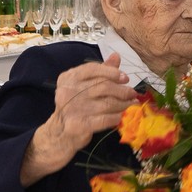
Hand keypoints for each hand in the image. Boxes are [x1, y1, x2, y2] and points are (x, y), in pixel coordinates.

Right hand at [20, 53, 137, 185]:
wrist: (59, 134)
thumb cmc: (75, 107)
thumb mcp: (83, 86)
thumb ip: (100, 72)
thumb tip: (116, 56)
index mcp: (68, 78)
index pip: (92, 69)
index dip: (112, 72)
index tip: (125, 78)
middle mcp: (67, 91)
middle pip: (103, 86)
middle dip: (122, 90)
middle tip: (132, 93)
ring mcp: (72, 109)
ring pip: (107, 103)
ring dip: (124, 104)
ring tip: (131, 104)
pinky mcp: (78, 125)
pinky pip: (106, 118)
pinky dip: (117, 117)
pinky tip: (121, 116)